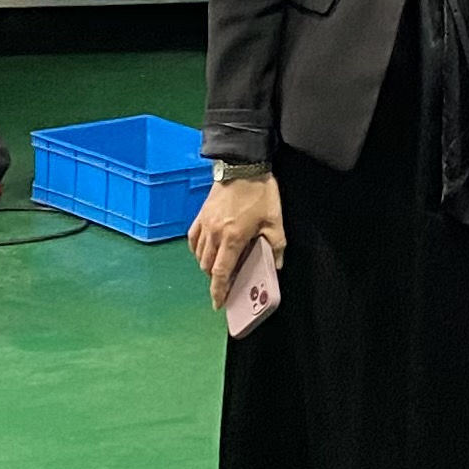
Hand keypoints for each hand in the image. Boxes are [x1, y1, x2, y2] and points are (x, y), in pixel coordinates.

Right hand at [190, 169, 285, 295]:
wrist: (243, 164)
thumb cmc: (260, 192)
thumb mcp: (275, 221)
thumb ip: (275, 246)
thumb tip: (275, 265)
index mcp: (232, 238)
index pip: (220, 273)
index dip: (218, 291)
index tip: (219, 304)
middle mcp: (215, 234)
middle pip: (207, 266)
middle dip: (215, 279)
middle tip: (226, 283)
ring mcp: (204, 224)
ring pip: (199, 254)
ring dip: (207, 265)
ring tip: (219, 267)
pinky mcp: (201, 214)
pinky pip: (193, 239)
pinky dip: (197, 250)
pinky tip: (205, 250)